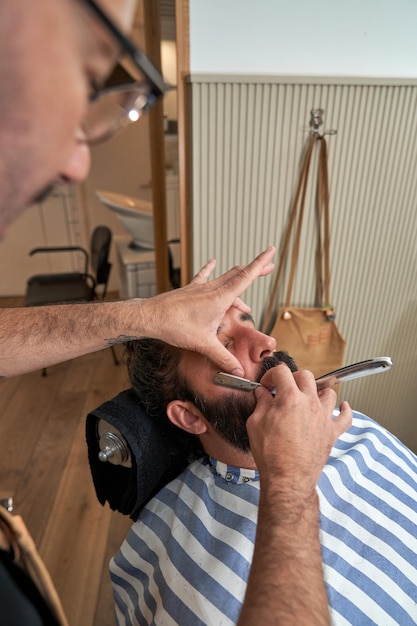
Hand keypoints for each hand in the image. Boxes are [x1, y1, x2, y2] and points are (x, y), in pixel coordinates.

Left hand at [142, 247, 274, 374]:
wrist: (150, 317)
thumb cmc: (175, 327)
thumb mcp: (204, 345)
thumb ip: (223, 358)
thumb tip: (238, 372)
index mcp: (219, 298)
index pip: (246, 277)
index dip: (260, 263)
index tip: (271, 250)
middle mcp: (211, 289)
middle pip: (239, 273)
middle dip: (256, 269)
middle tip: (270, 266)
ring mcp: (199, 288)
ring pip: (224, 276)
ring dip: (238, 276)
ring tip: (248, 280)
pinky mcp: (189, 290)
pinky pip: (203, 276)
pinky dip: (210, 269)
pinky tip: (212, 262)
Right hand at [246, 363, 351, 496]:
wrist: (288, 478)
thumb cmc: (271, 454)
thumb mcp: (256, 424)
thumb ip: (261, 403)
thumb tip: (262, 394)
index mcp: (289, 398)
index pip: (282, 372)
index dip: (271, 375)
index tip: (268, 384)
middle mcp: (310, 403)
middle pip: (306, 376)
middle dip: (292, 378)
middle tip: (284, 387)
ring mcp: (324, 417)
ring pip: (328, 392)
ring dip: (316, 391)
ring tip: (307, 397)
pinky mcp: (332, 432)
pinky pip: (346, 417)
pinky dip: (345, 410)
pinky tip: (343, 406)